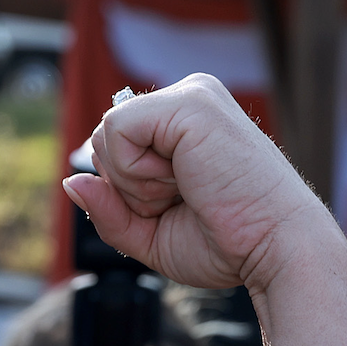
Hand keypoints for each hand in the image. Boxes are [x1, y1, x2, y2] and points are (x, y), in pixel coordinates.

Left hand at [67, 75, 337, 295]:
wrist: (275, 250)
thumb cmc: (227, 243)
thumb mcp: (149, 233)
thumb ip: (108, 209)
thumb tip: (71, 180)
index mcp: (183, 124)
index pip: (114, 148)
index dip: (126, 191)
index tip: (177, 206)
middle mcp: (189, 99)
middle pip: (103, 139)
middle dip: (127, 187)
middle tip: (183, 200)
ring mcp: (191, 96)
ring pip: (106, 134)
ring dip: (134, 183)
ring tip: (188, 190)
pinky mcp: (189, 103)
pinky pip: (116, 130)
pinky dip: (135, 173)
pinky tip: (182, 181)